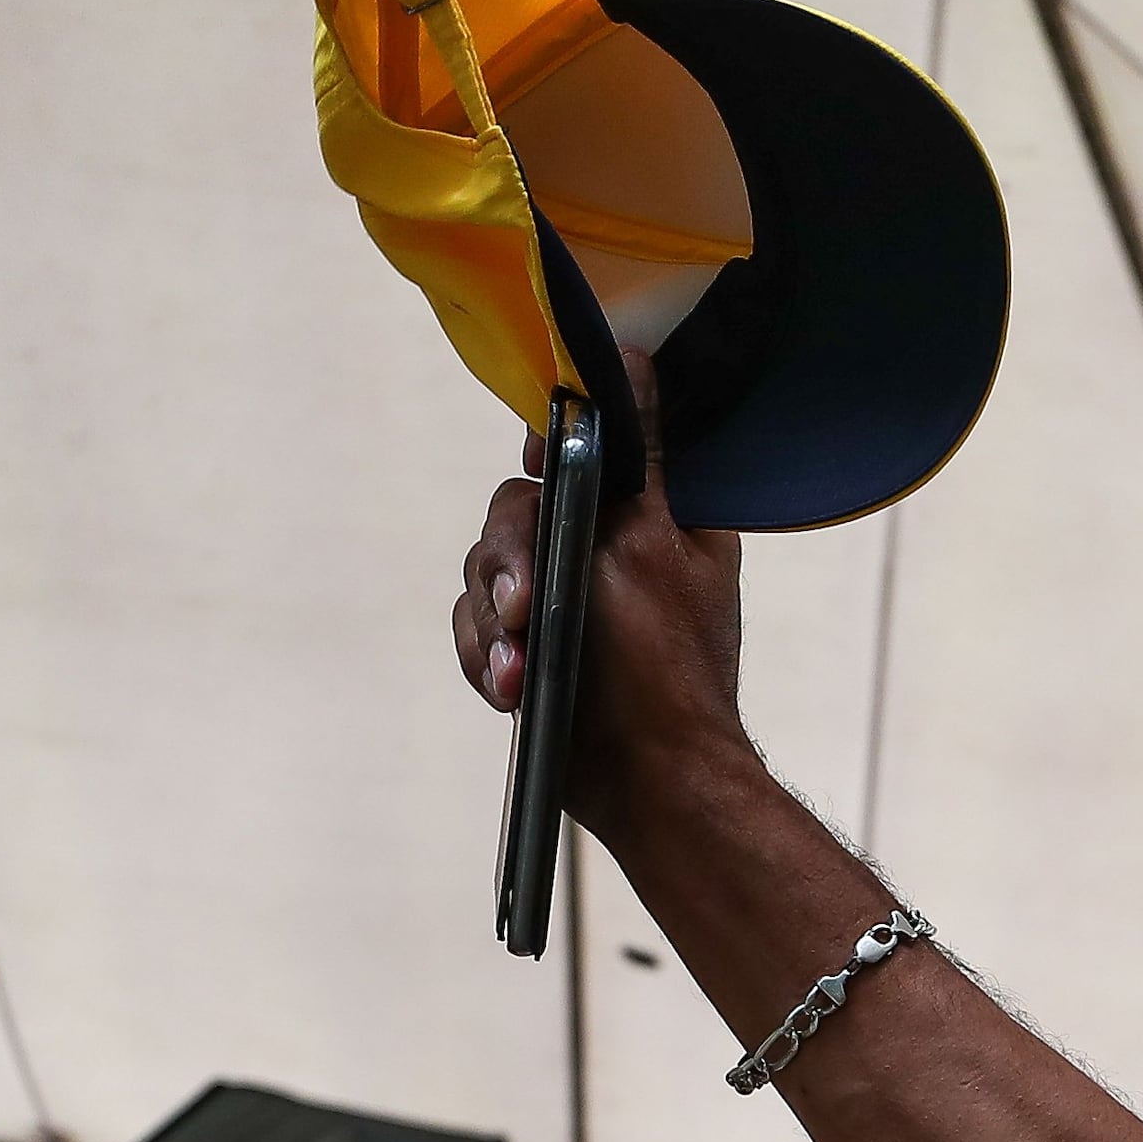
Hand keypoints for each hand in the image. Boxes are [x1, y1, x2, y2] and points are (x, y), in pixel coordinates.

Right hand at [451, 355, 752, 843]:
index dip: (545, 448)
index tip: (536, 455)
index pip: (571, 447)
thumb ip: (637, 453)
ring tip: (521, 673)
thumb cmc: (666, 668)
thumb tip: (636, 358)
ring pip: (484, 575)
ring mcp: (557, 603)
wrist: (652, 783)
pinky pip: (476, 633)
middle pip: (511, 512)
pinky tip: (511, 691)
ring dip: (495, 626)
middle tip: (525, 610)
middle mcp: (593, 549)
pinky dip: (488, 660)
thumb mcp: (653, 543)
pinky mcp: (527, 651)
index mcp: (637, 513)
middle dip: (508, 564)